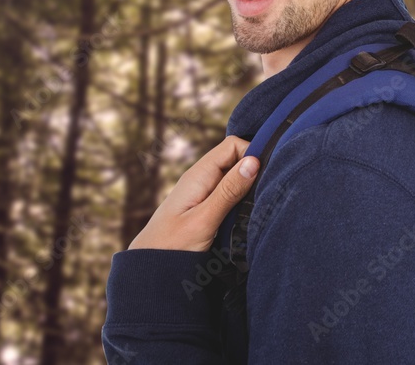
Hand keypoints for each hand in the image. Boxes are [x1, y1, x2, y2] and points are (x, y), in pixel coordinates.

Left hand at [129, 136, 259, 252]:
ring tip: (257, 204)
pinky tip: (246, 213)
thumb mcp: (204, 220)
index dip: (252, 153)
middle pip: (235, 159)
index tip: (266, 176)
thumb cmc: (171, 246)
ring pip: (234, 176)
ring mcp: (203, 192)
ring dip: (248, 187)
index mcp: (199, 174)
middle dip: (253, 170)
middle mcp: (201, 178)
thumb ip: (229, 191)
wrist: (147, 270)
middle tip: (265, 192)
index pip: (233, 145)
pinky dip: (241, 199)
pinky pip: (229, 192)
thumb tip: (254, 161)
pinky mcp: (205, 206)